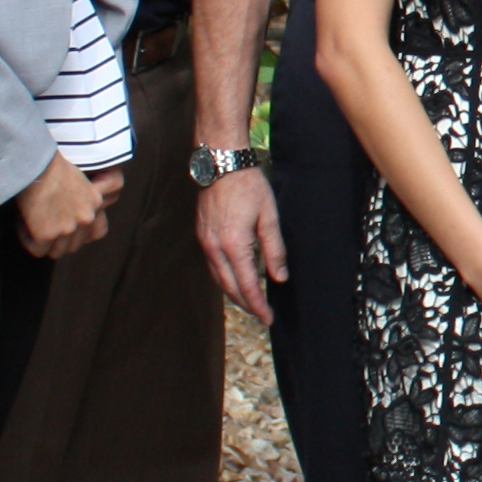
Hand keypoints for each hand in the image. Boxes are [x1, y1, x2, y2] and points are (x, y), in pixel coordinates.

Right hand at [15, 155, 110, 259]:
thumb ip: (79, 200)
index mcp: (96, 203)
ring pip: (56, 252)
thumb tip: (66, 215)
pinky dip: (27, 240)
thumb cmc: (49, 164)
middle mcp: (85, 218)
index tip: (66, 228)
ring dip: (43, 242)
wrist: (33, 161)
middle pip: (74, 246)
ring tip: (30, 224)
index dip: (80, 234)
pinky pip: (37, 250)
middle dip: (58, 240)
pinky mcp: (46, 234)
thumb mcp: (77, 180)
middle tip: (43, 226)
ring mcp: (67, 228)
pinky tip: (21, 224)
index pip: (97, 232)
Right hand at [197, 168, 288, 320]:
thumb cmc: (248, 185)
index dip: (258, 305)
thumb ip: (274, 250)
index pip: (247, 285)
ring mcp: (205, 241)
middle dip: (246, 304)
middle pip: (229, 287)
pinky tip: (234, 280)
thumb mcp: (269, 217)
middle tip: (261, 316)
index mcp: (233, 244)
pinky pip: (212, 266)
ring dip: (234, 294)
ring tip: (250, 303)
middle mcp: (214, 247)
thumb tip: (279, 277)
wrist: (221, 163)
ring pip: (218, 278)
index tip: (268, 318)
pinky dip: (224, 279)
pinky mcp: (202, 235)